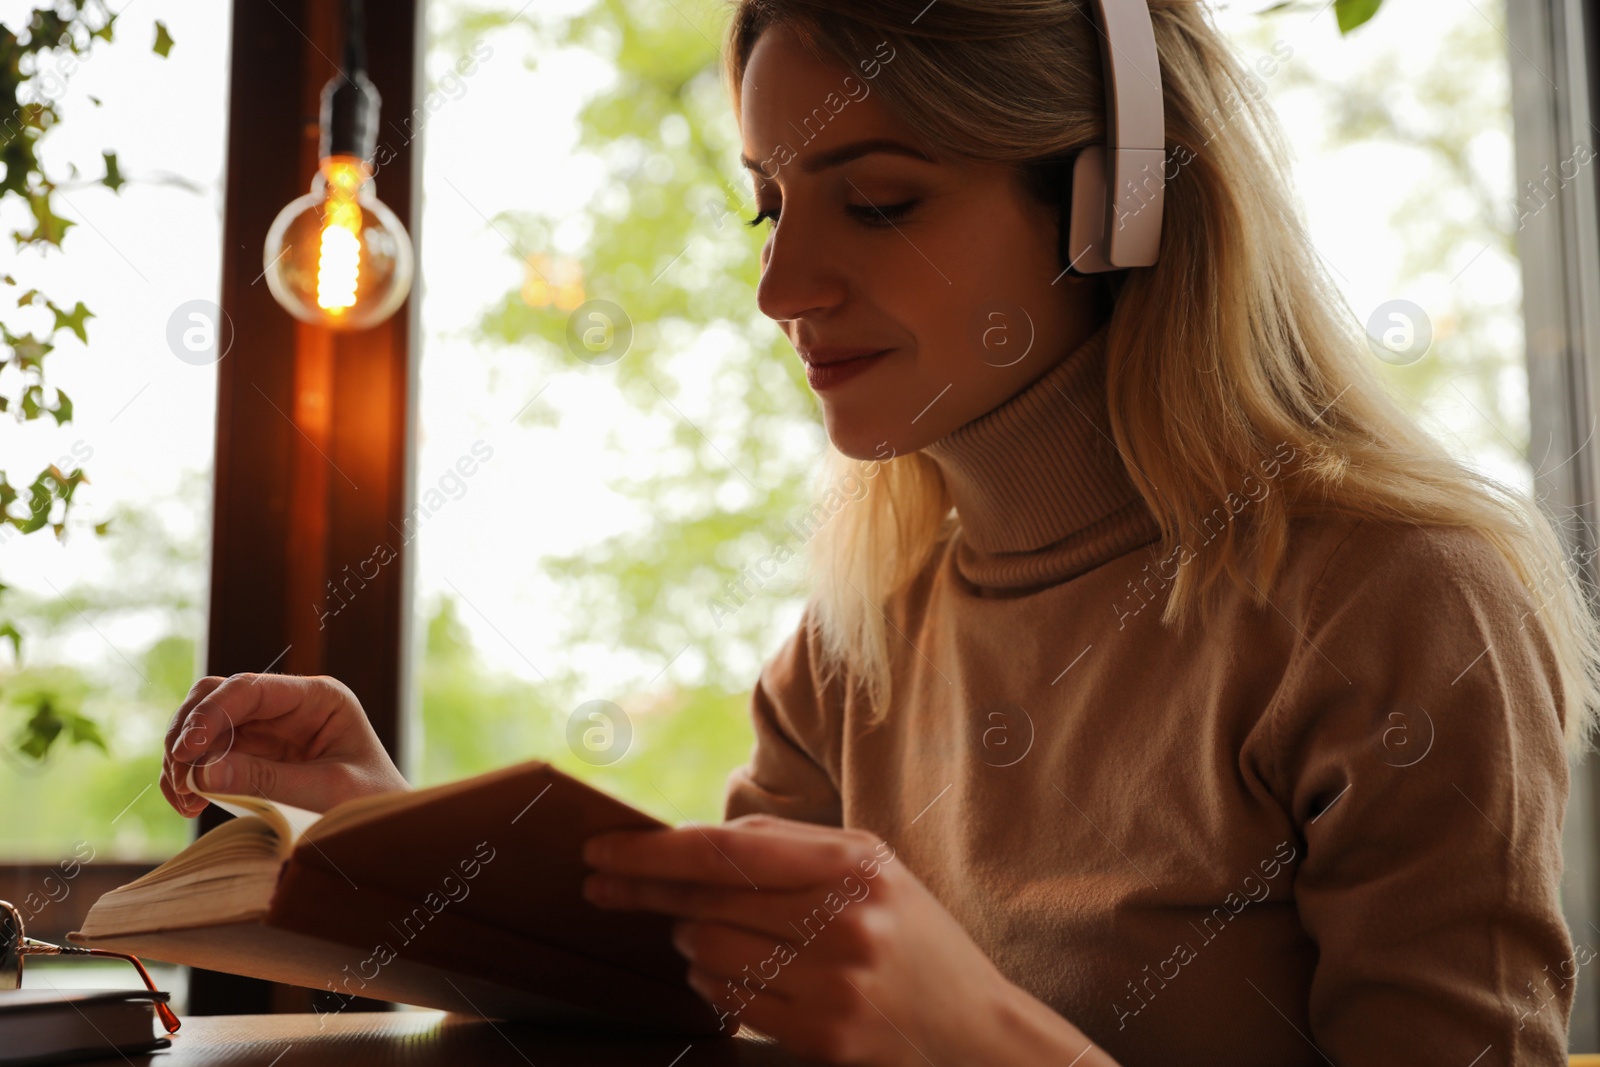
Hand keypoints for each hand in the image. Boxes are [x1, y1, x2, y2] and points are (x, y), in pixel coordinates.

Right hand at [160, 673, 408, 816]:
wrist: (382, 829)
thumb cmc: (370, 803)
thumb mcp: (327, 792)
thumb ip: (268, 781)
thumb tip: (204, 771)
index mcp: (318, 698)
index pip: (249, 689)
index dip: (210, 714)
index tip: (187, 752)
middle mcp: (288, 705)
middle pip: (216, 697)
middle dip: (189, 734)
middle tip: (182, 781)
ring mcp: (267, 728)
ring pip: (202, 724)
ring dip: (183, 758)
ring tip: (185, 800)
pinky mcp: (252, 754)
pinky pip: (206, 754)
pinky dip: (190, 775)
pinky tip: (189, 804)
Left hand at [581, 814, 1113, 1065]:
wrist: (977, 1031)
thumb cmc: (912, 935)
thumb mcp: (871, 867)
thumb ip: (792, 847)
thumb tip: (701, 839)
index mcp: (853, 865)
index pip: (725, 852)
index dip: (652, 853)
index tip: (600, 851)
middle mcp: (844, 921)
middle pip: (706, 906)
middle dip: (652, 898)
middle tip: (610, 889)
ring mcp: (836, 985)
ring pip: (710, 957)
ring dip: (687, 945)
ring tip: (699, 936)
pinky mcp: (826, 1038)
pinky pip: (733, 1005)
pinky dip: (713, 985)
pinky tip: (723, 974)